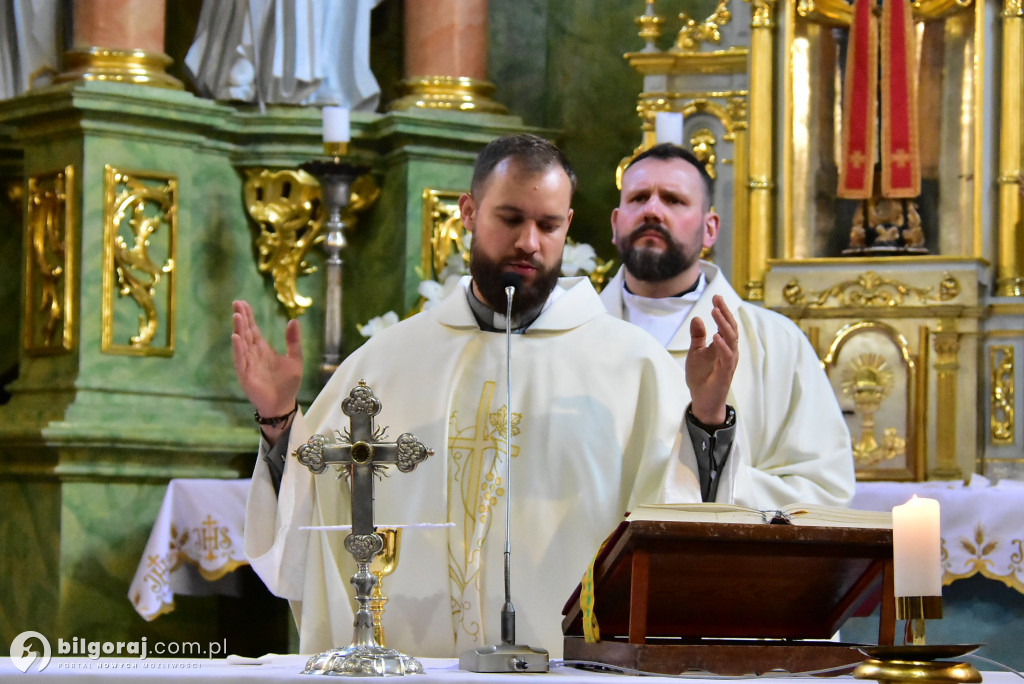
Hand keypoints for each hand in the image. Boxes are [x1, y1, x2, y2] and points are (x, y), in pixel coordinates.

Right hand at [231, 300, 302, 429]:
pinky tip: (236, 338)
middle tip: (237, 303)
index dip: (248, 316)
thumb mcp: (295, 359)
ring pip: (241, 344)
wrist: (283, 404)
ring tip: (237, 316)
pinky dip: (238, 349)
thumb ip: (293, 341)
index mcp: (263, 349)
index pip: (253, 329)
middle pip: (245, 333)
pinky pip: (240, 360)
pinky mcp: (246, 375)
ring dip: (238, 330)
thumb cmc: (287, 383)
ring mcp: (248, 364)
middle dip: (241, 318)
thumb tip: (293, 320)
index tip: (243, 302)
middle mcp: (253, 354)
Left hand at [685, 294, 738, 424]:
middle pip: (731, 328)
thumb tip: (697, 318)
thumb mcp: (695, 353)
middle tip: (717, 299)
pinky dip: (722, 346)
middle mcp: (729, 351)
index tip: (715, 297)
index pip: (725, 324)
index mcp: (723, 346)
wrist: (702, 400)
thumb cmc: (701, 377)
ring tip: (715, 311)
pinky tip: (716, 335)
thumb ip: (697, 337)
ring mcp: (729, 362)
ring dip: (723, 325)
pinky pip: (727, 357)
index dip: (722, 310)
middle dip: (724, 312)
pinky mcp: (725, 373)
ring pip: (731, 339)